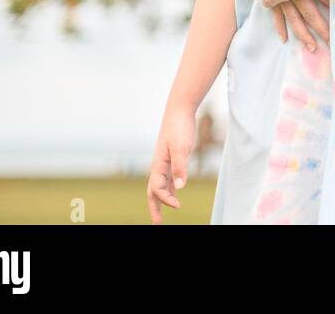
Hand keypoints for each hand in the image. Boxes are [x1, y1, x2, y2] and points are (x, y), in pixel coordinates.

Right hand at [147, 104, 195, 223]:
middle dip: (154, 208)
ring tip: (162, 214)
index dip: (166, 200)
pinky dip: (169, 189)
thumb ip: (180, 167)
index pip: (158, 189)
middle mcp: (159, 166)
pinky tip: (174, 194)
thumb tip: (180, 187)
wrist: (179, 111)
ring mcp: (165, 162)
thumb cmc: (179, 127)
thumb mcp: (181, 147)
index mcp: (158, 165)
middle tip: (157, 224)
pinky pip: (168, 178)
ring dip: (161, 200)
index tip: (178, 206)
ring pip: (160, 186)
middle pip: (153, 192)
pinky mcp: (172, 158)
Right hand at [271, 0, 330, 53]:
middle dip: (321, 29)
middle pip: (310, 14)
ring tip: (312, 48)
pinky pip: (277, 16)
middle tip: (331, 42)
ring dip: (303, 34)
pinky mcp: (272, 0)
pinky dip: (280, 27)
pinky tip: (284, 39)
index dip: (333, 8)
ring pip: (294, 19)